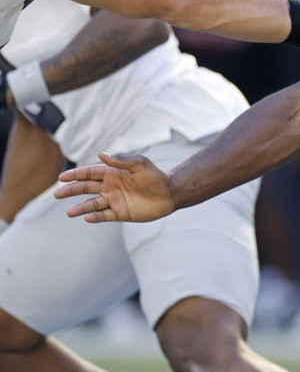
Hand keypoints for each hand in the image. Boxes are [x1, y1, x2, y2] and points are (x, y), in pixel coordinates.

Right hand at [54, 152, 174, 222]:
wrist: (170, 194)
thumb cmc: (155, 176)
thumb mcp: (140, 164)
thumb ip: (121, 160)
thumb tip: (101, 154)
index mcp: (112, 173)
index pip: (90, 172)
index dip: (76, 174)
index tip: (62, 177)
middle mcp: (110, 187)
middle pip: (85, 188)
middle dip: (71, 190)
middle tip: (57, 193)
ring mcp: (113, 200)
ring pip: (92, 204)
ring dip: (80, 207)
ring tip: (69, 212)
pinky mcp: (119, 213)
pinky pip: (104, 216)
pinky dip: (95, 217)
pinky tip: (88, 217)